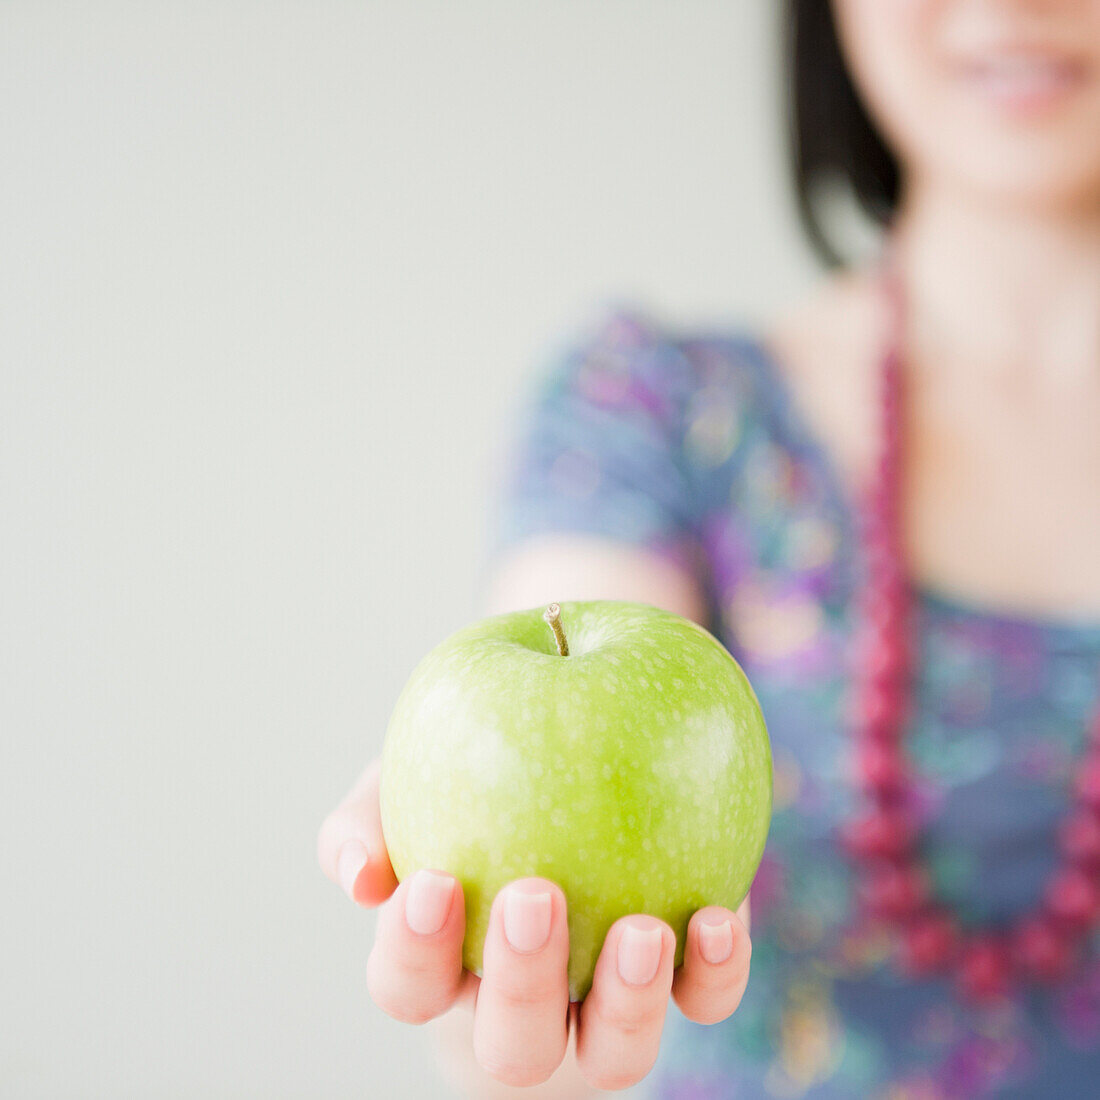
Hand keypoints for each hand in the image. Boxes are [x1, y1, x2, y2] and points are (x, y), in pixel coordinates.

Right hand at [318, 758, 752, 1090]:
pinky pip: (703, 1000)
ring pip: (614, 1049)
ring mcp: (606, 1000)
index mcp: (445, 960)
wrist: (572, 759)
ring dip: (628, 1001)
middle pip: (515, 1043)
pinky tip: (717, 918)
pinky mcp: (683, 972)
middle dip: (523, 984)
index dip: (414, 951)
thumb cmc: (471, 778)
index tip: (432, 882)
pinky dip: (714, 973)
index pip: (408, 985)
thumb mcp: (411, 778)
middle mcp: (524, 1003)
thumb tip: (359, 877)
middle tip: (534, 897)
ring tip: (642, 930)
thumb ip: (369, 817)